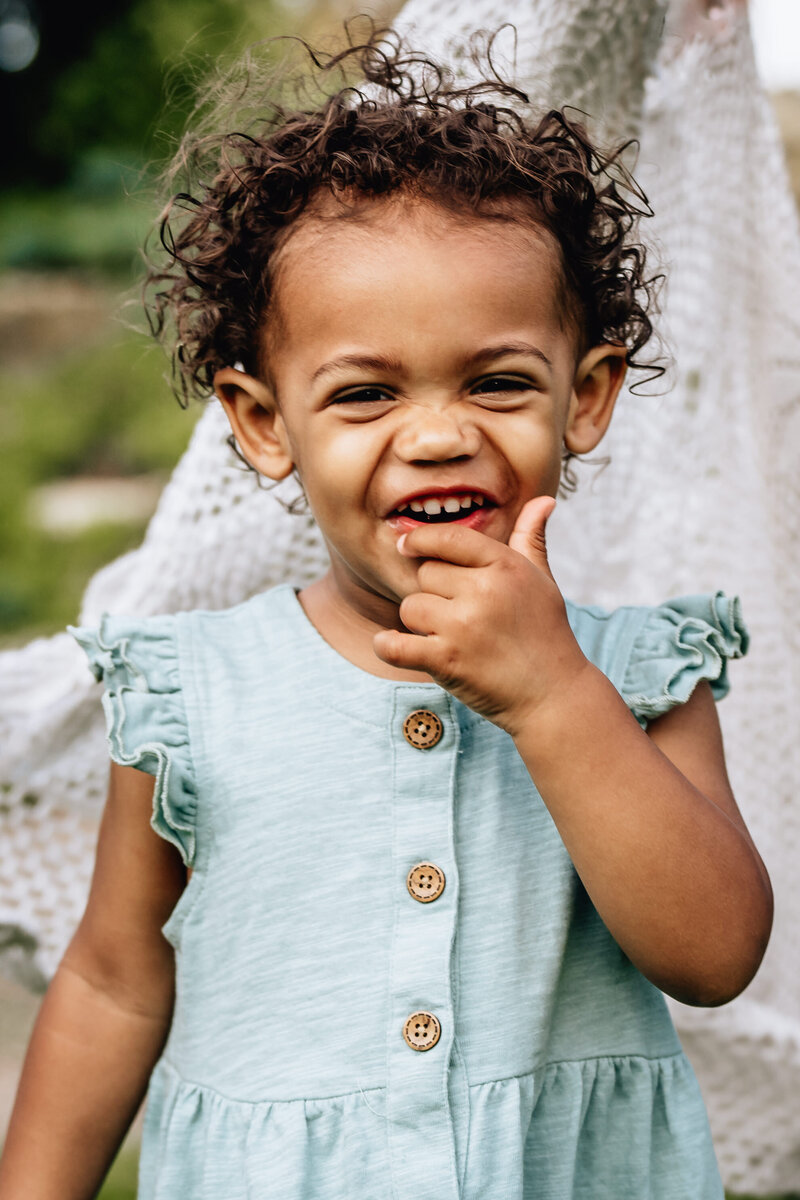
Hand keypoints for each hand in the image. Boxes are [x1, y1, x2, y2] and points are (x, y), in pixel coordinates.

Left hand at [373, 496, 589, 733]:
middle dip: (433, 593)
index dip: (421, 539)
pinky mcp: (447, 660)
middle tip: (461, 617)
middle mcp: (484, 590)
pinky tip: (392, 645)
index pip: (449, 537)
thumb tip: (543, 500)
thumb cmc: (546, 634)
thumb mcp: (543, 581)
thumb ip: (531, 539)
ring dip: (420, 624)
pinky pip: (394, 645)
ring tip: (451, 638)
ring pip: (410, 607)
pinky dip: (387, 646)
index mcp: (506, 565)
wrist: (553, 696)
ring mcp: (464, 626)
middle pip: (425, 574)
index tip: (406, 545)